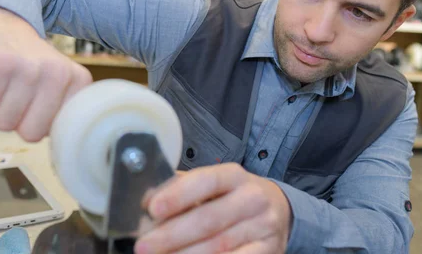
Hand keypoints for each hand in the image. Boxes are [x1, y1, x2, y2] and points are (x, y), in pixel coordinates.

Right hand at [0, 4, 92, 141]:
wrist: (5, 23)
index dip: (39, 122)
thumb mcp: (59, 82)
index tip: (37, 103)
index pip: (56, 132)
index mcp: (77, 80)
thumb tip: (60, 140)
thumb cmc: (30, 61)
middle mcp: (56, 73)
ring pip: (4, 122)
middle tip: (17, 96)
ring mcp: (27, 67)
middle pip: (30, 133)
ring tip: (4, 85)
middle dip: (18, 120)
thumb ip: (62, 111)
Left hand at [136, 163, 291, 253]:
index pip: (205, 181)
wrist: (277, 211)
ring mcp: (263, 227)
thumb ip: (180, 188)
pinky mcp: (268, 251)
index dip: (178, 195)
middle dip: (172, 235)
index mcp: (234, 175)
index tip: (152, 208)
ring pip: (219, 246)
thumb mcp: (212, 184)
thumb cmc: (232, 196)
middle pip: (209, 219)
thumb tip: (145, 199)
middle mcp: (252, 198)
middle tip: (144, 245)